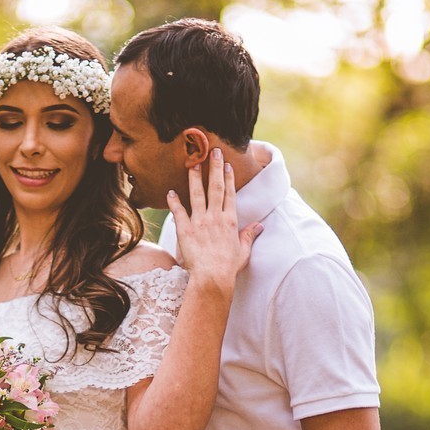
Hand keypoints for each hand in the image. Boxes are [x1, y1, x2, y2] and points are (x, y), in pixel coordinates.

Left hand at [166, 149, 260, 292]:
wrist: (212, 278)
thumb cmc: (228, 267)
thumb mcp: (243, 251)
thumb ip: (249, 235)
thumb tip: (259, 226)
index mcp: (229, 221)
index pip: (230, 194)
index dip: (228, 177)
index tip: (227, 164)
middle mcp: (215, 217)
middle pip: (216, 187)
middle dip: (214, 167)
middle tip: (213, 151)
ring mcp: (199, 222)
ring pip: (197, 194)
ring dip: (195, 177)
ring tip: (192, 163)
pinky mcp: (185, 230)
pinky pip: (179, 212)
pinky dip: (174, 201)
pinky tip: (170, 191)